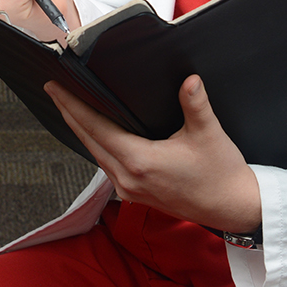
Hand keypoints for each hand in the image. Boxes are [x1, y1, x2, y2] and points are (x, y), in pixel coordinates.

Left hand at [47, 75, 260, 233]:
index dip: (73, 106)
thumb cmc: (221, 173)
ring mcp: (129, 189)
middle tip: (54, 90)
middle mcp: (128, 178)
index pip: (95, 128)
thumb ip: (195, 104)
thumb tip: (189, 79)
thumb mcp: (208, 133)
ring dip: (81, 131)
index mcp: (140, 161)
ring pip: (94, 154)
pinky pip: (106, 166)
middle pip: (88, 141)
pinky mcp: (135, 194)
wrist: (232, 207)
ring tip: (69, 107)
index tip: (55, 88)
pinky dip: (96, 145)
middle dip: (69, 113)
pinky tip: (95, 134)